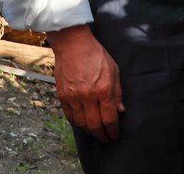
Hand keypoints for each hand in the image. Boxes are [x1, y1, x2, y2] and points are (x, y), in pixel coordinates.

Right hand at [46, 24, 123, 141]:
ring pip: (81, 123)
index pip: (109, 119)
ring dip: (90, 130)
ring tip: (95, 131)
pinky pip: (70, 116)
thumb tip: (120, 111)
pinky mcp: (63, 96)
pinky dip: (77, 122)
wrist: (73, 44)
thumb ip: (117, 93)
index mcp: (103, 90)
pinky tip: (83, 122)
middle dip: (102, 135)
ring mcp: (73, 97)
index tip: (115, 134)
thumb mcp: (113, 70)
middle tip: (106, 138)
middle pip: (95, 125)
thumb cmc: (95, 55)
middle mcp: (88, 96)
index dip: (113, 130)